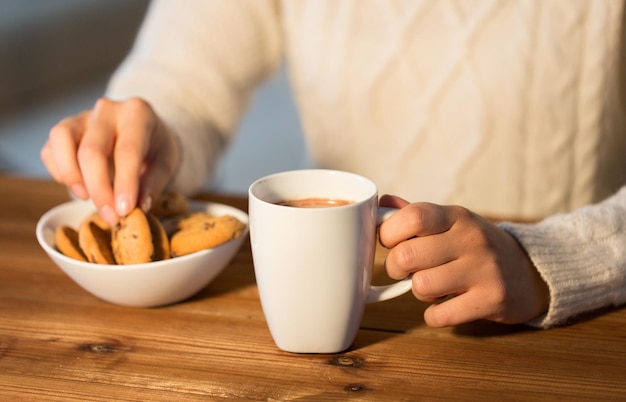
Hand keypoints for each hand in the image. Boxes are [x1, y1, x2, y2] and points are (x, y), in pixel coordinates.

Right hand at [41, 97, 179, 224]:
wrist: (144, 130)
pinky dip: (59, 173)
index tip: (124, 210)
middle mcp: (107, 110)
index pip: (127, 150)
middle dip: (99, 189)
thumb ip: (153, 183)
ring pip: (61, 141)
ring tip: (86, 198)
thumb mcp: (165, 163)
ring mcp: (81, 117)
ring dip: (71, 176)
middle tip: (111, 217)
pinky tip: (78, 188)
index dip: (124, 183)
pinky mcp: (63, 130)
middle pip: (92, 150)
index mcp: (137, 113)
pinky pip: (50, 150)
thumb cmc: (155, 147)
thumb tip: (139, 206)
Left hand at [378, 195, 548, 326]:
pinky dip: (433, 315)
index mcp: (456, 216)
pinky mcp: (491, 300)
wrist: (530, 271)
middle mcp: (471, 239)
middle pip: (407, 255)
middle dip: (395, 267)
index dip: (389, 233)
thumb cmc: (476, 247)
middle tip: (406, 270)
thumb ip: (416, 215)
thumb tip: (381, 203)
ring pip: (421, 286)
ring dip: (418, 292)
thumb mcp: (452, 223)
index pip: (412, 217)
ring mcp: (484, 269)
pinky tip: (443, 306)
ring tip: (432, 287)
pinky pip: (441, 315)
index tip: (390, 242)